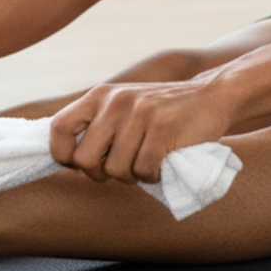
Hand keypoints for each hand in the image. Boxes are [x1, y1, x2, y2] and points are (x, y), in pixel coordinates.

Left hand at [48, 77, 229, 183]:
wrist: (212, 95)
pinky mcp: (163, 128)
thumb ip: (98, 125)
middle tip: (121, 169)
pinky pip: (144, 171)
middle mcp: (115, 102)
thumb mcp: (124, 105)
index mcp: (100, 95)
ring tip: (146, 162)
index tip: (77, 165)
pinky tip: (163, 164)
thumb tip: (68, 159)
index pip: (59, 127)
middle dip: (100, 174)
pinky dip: (153, 176)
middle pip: (84, 160)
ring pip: (116, 170)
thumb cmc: (162, 110)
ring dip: (132, 176)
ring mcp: (139, 113)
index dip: (62, 154)